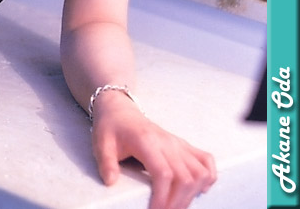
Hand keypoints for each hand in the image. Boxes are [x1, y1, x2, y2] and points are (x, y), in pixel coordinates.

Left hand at [91, 94, 216, 208]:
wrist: (120, 110)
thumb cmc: (111, 128)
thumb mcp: (101, 143)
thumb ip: (106, 163)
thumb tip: (111, 182)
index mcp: (147, 141)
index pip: (164, 174)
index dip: (163, 198)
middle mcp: (167, 142)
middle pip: (185, 178)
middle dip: (178, 203)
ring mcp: (177, 143)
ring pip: (199, 172)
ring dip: (192, 195)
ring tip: (177, 206)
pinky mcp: (183, 145)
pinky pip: (206, 160)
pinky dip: (208, 177)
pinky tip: (199, 191)